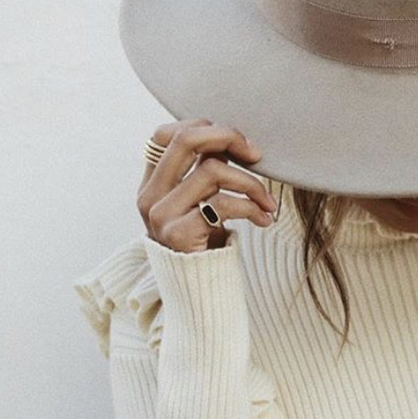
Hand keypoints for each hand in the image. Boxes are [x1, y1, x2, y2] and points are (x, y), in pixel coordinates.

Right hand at [137, 118, 278, 252]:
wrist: (198, 291)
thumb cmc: (205, 241)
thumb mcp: (200, 201)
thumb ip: (204, 171)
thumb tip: (234, 140)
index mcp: (151, 183)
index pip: (165, 134)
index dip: (203, 127)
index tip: (237, 143)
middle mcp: (149, 196)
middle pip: (186, 140)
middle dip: (228, 138)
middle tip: (257, 154)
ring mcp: (160, 215)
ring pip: (211, 170)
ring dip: (251, 183)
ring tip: (268, 202)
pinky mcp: (178, 235)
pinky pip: (222, 204)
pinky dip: (251, 207)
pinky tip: (264, 218)